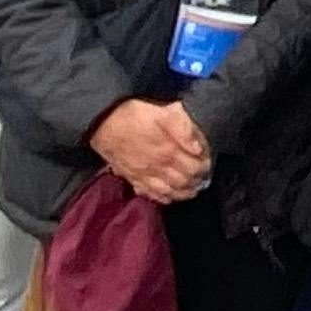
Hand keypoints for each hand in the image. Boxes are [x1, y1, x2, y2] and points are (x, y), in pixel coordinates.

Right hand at [89, 96, 209, 203]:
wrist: (101, 122)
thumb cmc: (132, 114)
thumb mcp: (161, 112)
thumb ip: (182, 128)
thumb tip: (198, 147)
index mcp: (168, 151)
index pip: (194, 167)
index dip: (204, 167)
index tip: (208, 163)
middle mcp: (158, 167)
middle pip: (184, 182)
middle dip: (197, 181)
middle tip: (203, 177)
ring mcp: (144, 175)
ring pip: (169, 192)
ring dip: (184, 193)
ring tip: (192, 189)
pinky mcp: (132, 177)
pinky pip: (150, 194)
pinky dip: (163, 198)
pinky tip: (169, 197)